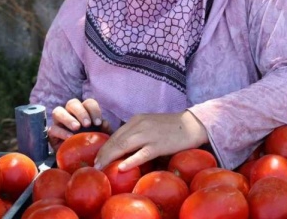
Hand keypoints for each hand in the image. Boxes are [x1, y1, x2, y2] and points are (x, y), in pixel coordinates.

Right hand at [48, 98, 111, 150]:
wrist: (79, 162)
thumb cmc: (91, 146)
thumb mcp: (102, 139)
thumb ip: (105, 131)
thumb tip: (105, 123)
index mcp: (85, 111)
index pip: (88, 103)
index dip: (93, 110)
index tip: (98, 123)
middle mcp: (70, 113)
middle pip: (72, 103)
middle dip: (81, 112)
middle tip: (87, 124)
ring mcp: (59, 122)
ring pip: (58, 111)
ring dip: (68, 118)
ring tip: (76, 127)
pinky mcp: (52, 134)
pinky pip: (53, 129)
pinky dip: (61, 132)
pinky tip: (69, 138)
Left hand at [93, 110, 208, 171]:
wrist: (191, 125)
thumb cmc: (170, 127)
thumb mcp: (150, 124)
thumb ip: (137, 132)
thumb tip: (122, 147)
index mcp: (137, 120)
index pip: (116, 134)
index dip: (105, 147)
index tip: (97, 157)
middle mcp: (140, 125)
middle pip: (117, 140)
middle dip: (104, 153)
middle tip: (95, 165)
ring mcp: (149, 135)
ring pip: (125, 145)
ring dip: (110, 157)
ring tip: (102, 167)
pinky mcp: (159, 145)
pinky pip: (142, 154)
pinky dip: (130, 161)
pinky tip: (121, 167)